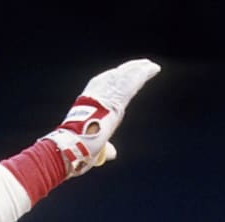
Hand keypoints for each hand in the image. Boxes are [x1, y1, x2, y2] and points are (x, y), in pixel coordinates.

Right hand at [41, 58, 160, 176]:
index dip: (114, 79)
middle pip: (115, 78)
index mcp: (88, 105)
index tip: (122, 74)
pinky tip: (152, 69)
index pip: (104, 87)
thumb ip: (105, 148)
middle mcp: (97, 96)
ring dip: (137, 70)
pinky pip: (132, 84)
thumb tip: (112, 153)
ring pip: (124, 77)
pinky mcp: (117, 100)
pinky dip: (143, 75)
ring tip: (149, 65)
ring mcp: (106, 96)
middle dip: (128, 70)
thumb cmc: (77, 148)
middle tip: (141, 64)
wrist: (72, 146)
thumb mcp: (94, 147)